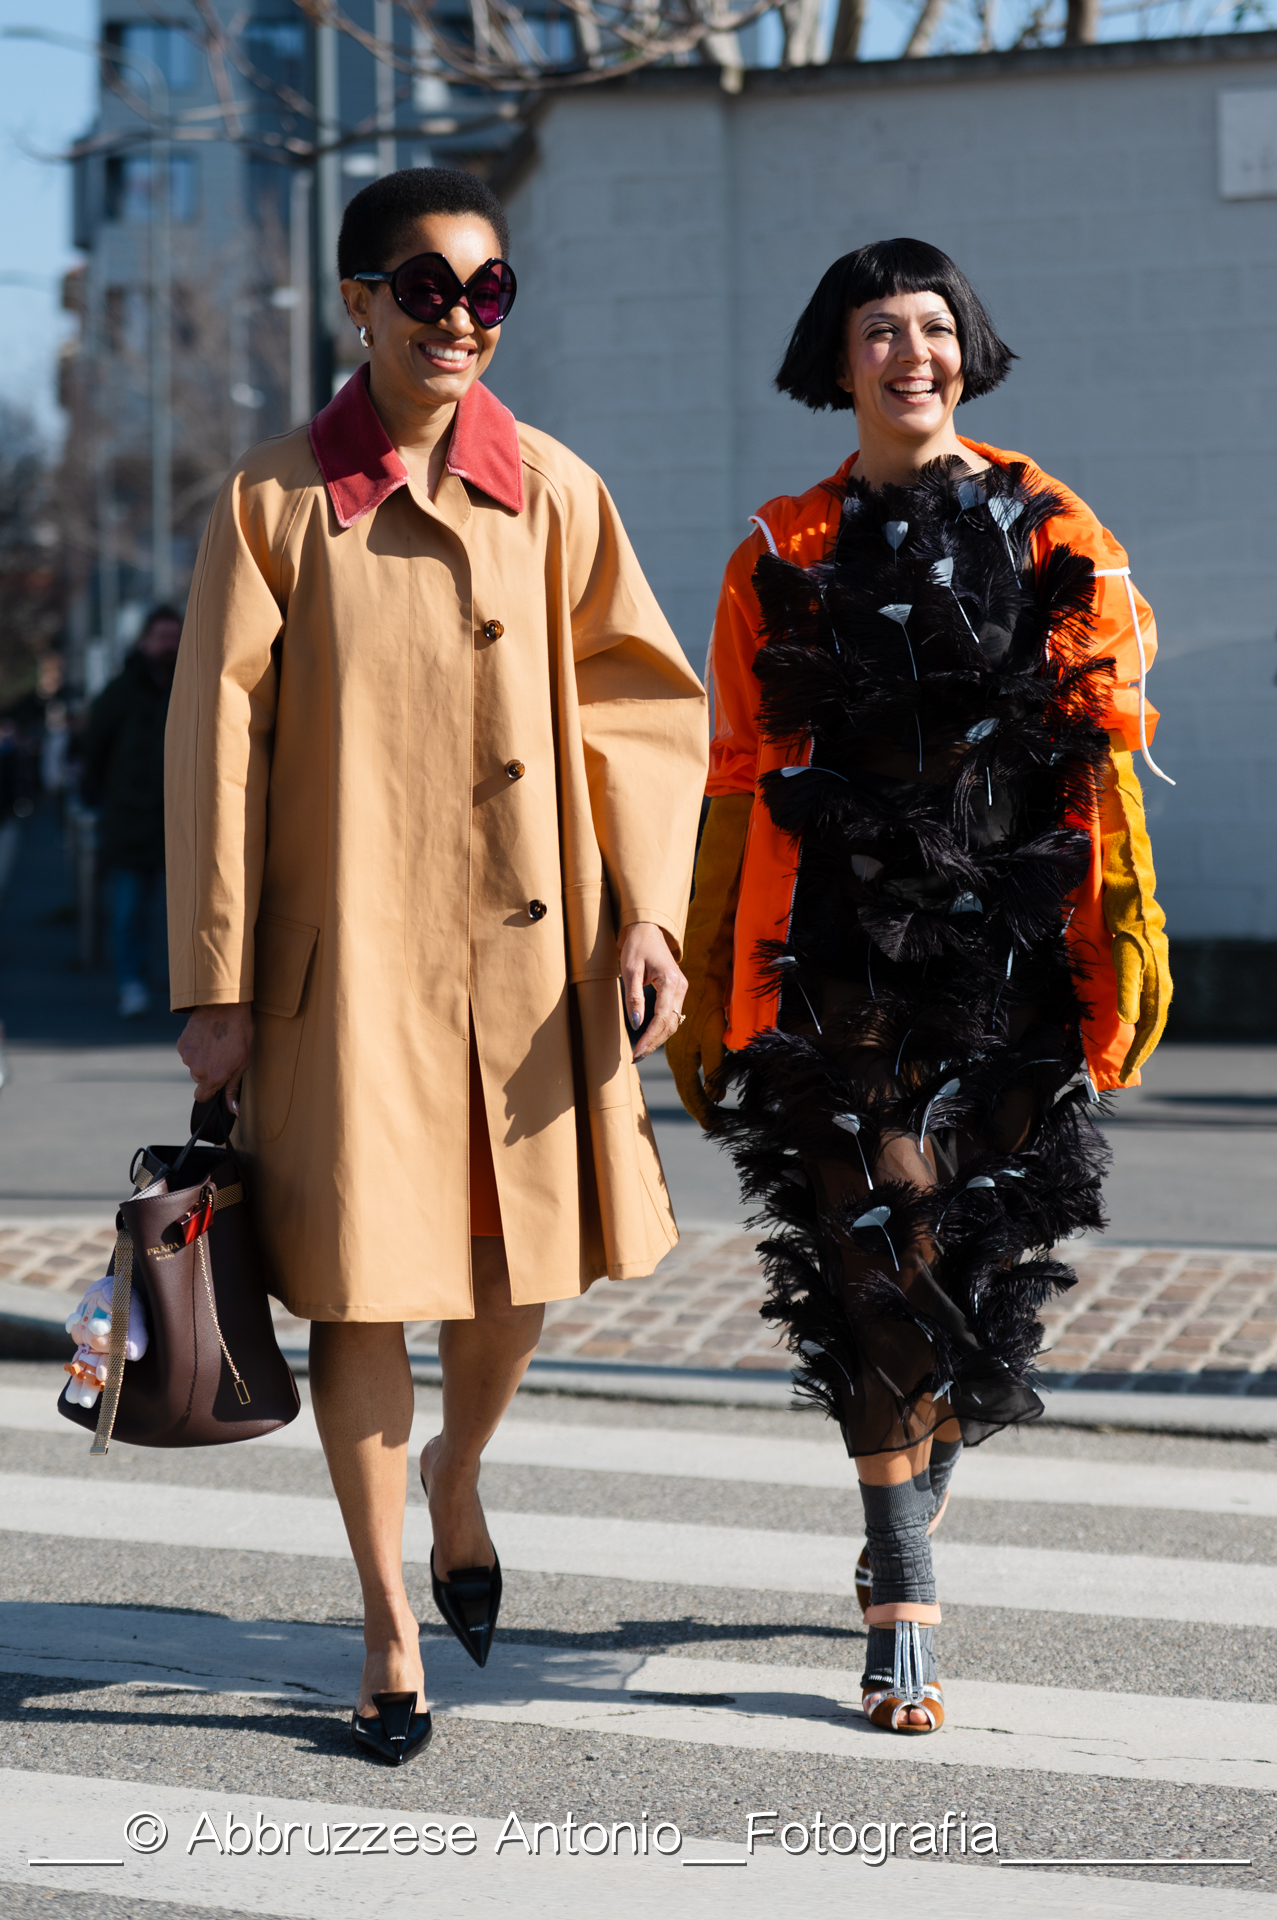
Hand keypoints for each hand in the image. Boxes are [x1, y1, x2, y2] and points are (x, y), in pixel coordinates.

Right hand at [176, 1003, 254, 1109]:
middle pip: (199, 1079)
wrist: (225, 1007)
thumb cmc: (240, 1034)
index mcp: (213, 1078)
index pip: (202, 1097)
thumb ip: (233, 1089)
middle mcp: (196, 1070)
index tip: (216, 1084)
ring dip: (202, 1058)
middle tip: (222, 1055)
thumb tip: (233, 1110)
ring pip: (193, 1064)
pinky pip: (187, 1051)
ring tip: (216, 1043)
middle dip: (209, 1071)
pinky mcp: (181, 1043)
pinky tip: (207, 1036)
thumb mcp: (243, 1063)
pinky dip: (195, 1047)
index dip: (209, 1092)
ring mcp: (187, 1056)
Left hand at [618, 922, 686, 1061]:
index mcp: (671, 981)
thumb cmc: (637, 945)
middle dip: (654, 1043)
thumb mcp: (630, 969)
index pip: (662, 1018)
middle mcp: (681, 987)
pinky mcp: (677, 991)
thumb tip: (636, 1024)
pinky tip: (649, 1037)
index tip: (637, 1052)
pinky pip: (672, 1015)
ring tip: (641, 1050)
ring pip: (673, 1022)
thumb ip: (633, 997)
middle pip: (671, 1024)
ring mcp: (681, 989)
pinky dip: (662, 1029)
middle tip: (636, 1056)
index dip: (650, 1038)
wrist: (647, 929)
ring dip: (659, 1038)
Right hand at [666, 1001, 724, 1126]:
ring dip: (696, 1099)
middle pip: (686, 1092)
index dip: (703, 1113)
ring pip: (684, 1083)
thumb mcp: (715, 1038)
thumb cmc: (708, 1006)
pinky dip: (692, 1085)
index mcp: (684, 1060)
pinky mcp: (677, 1045)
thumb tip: (715, 1096)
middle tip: (712, 1126)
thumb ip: (715, 1068)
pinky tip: (699, 1090)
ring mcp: (674, 1052)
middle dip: (699, 1110)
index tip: (713, 1128)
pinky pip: (684, 1072)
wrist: (699, 978)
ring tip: (708, 1114)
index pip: (692, 1095)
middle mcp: (675, 1058)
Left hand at [1113, 928, 1167, 1083]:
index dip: (1138, 1054)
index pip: (1149, 1032)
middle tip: (1125, 1073)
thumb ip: (1127, 991)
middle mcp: (1160, 990)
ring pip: (1150, 1021)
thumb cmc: (1128, 933)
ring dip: (1140, 1040)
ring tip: (1129, 1058)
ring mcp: (1156, 984)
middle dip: (1139, 1053)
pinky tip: (1131, 1028)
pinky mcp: (1149, 977)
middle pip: (1152, 1030)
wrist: (1134, 906)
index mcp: (1157, 990)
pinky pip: (1146, 1009)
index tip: (1126, 1073)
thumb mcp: (1124, 961)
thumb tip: (1129, 1021)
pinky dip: (1138, 1024)